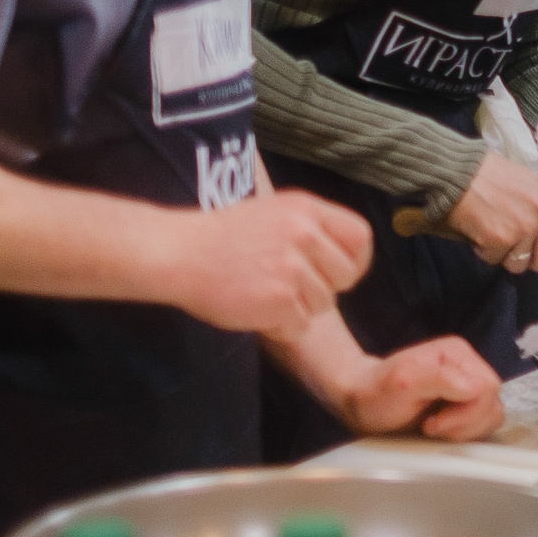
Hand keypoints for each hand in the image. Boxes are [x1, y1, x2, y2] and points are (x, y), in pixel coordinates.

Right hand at [162, 191, 370, 334]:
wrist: (177, 253)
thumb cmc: (222, 238)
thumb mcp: (274, 213)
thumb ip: (311, 227)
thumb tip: (348, 255)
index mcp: (307, 209)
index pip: (360, 236)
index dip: (356, 261)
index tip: (340, 274)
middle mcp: (305, 233)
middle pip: (346, 276)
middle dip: (326, 289)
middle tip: (292, 289)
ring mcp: (293, 265)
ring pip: (324, 304)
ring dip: (299, 310)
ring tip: (264, 295)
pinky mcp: (280, 297)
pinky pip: (300, 325)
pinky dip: (280, 327)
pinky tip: (255, 310)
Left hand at [331, 335, 503, 441]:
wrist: (360, 404)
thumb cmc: (375, 393)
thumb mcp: (402, 382)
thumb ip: (439, 379)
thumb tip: (476, 388)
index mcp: (458, 354)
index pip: (488, 388)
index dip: (466, 413)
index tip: (433, 422)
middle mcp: (468, 367)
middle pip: (493, 402)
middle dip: (464, 423)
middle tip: (431, 426)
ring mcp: (467, 386)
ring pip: (492, 415)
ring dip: (464, 430)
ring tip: (434, 428)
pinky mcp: (465, 405)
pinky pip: (482, 424)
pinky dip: (464, 433)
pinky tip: (440, 431)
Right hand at [446, 151, 537, 269]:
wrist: (458, 170)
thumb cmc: (487, 174)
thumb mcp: (526, 184)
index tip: (536, 251)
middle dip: (523, 254)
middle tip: (507, 238)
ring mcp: (524, 227)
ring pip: (517, 264)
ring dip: (502, 252)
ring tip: (490, 227)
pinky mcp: (502, 238)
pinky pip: (494, 259)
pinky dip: (482, 248)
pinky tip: (478, 227)